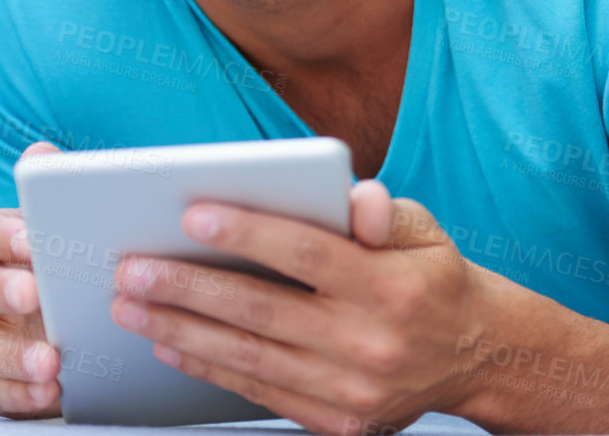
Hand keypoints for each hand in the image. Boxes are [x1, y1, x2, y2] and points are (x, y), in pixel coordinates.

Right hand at [0, 141, 63, 416]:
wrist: (85, 325)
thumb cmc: (74, 265)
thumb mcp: (74, 229)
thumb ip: (58, 192)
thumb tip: (41, 152)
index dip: (0, 235)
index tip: (31, 240)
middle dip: (2, 291)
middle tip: (35, 295)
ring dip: (15, 354)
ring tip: (51, 361)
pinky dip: (19, 392)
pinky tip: (49, 392)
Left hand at [110, 180, 496, 434]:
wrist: (476, 356)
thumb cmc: (433, 278)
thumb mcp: (423, 231)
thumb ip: (381, 211)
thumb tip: (352, 196)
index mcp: (392, 285)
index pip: (309, 253)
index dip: (249, 232)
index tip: (192, 214)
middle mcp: (371, 340)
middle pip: (264, 310)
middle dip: (190, 288)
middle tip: (132, 268)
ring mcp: (353, 389)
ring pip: (251, 356)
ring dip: (183, 330)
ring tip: (132, 306)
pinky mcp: (338, 422)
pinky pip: (260, 391)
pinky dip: (210, 367)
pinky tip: (171, 343)